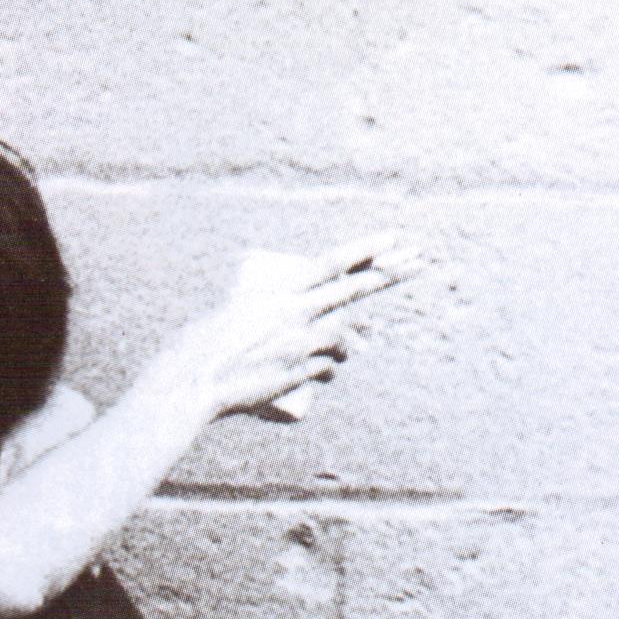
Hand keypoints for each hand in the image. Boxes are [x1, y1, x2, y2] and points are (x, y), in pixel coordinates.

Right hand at [184, 239, 417, 426]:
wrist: (195, 380)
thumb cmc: (206, 344)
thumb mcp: (239, 313)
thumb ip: (272, 312)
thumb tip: (300, 319)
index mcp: (280, 290)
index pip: (334, 264)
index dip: (366, 249)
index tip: (394, 238)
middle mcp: (296, 312)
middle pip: (355, 290)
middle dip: (392, 273)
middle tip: (423, 259)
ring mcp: (299, 344)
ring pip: (344, 337)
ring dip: (353, 342)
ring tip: (356, 345)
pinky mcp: (297, 373)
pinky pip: (327, 369)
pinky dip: (330, 371)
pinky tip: (327, 374)